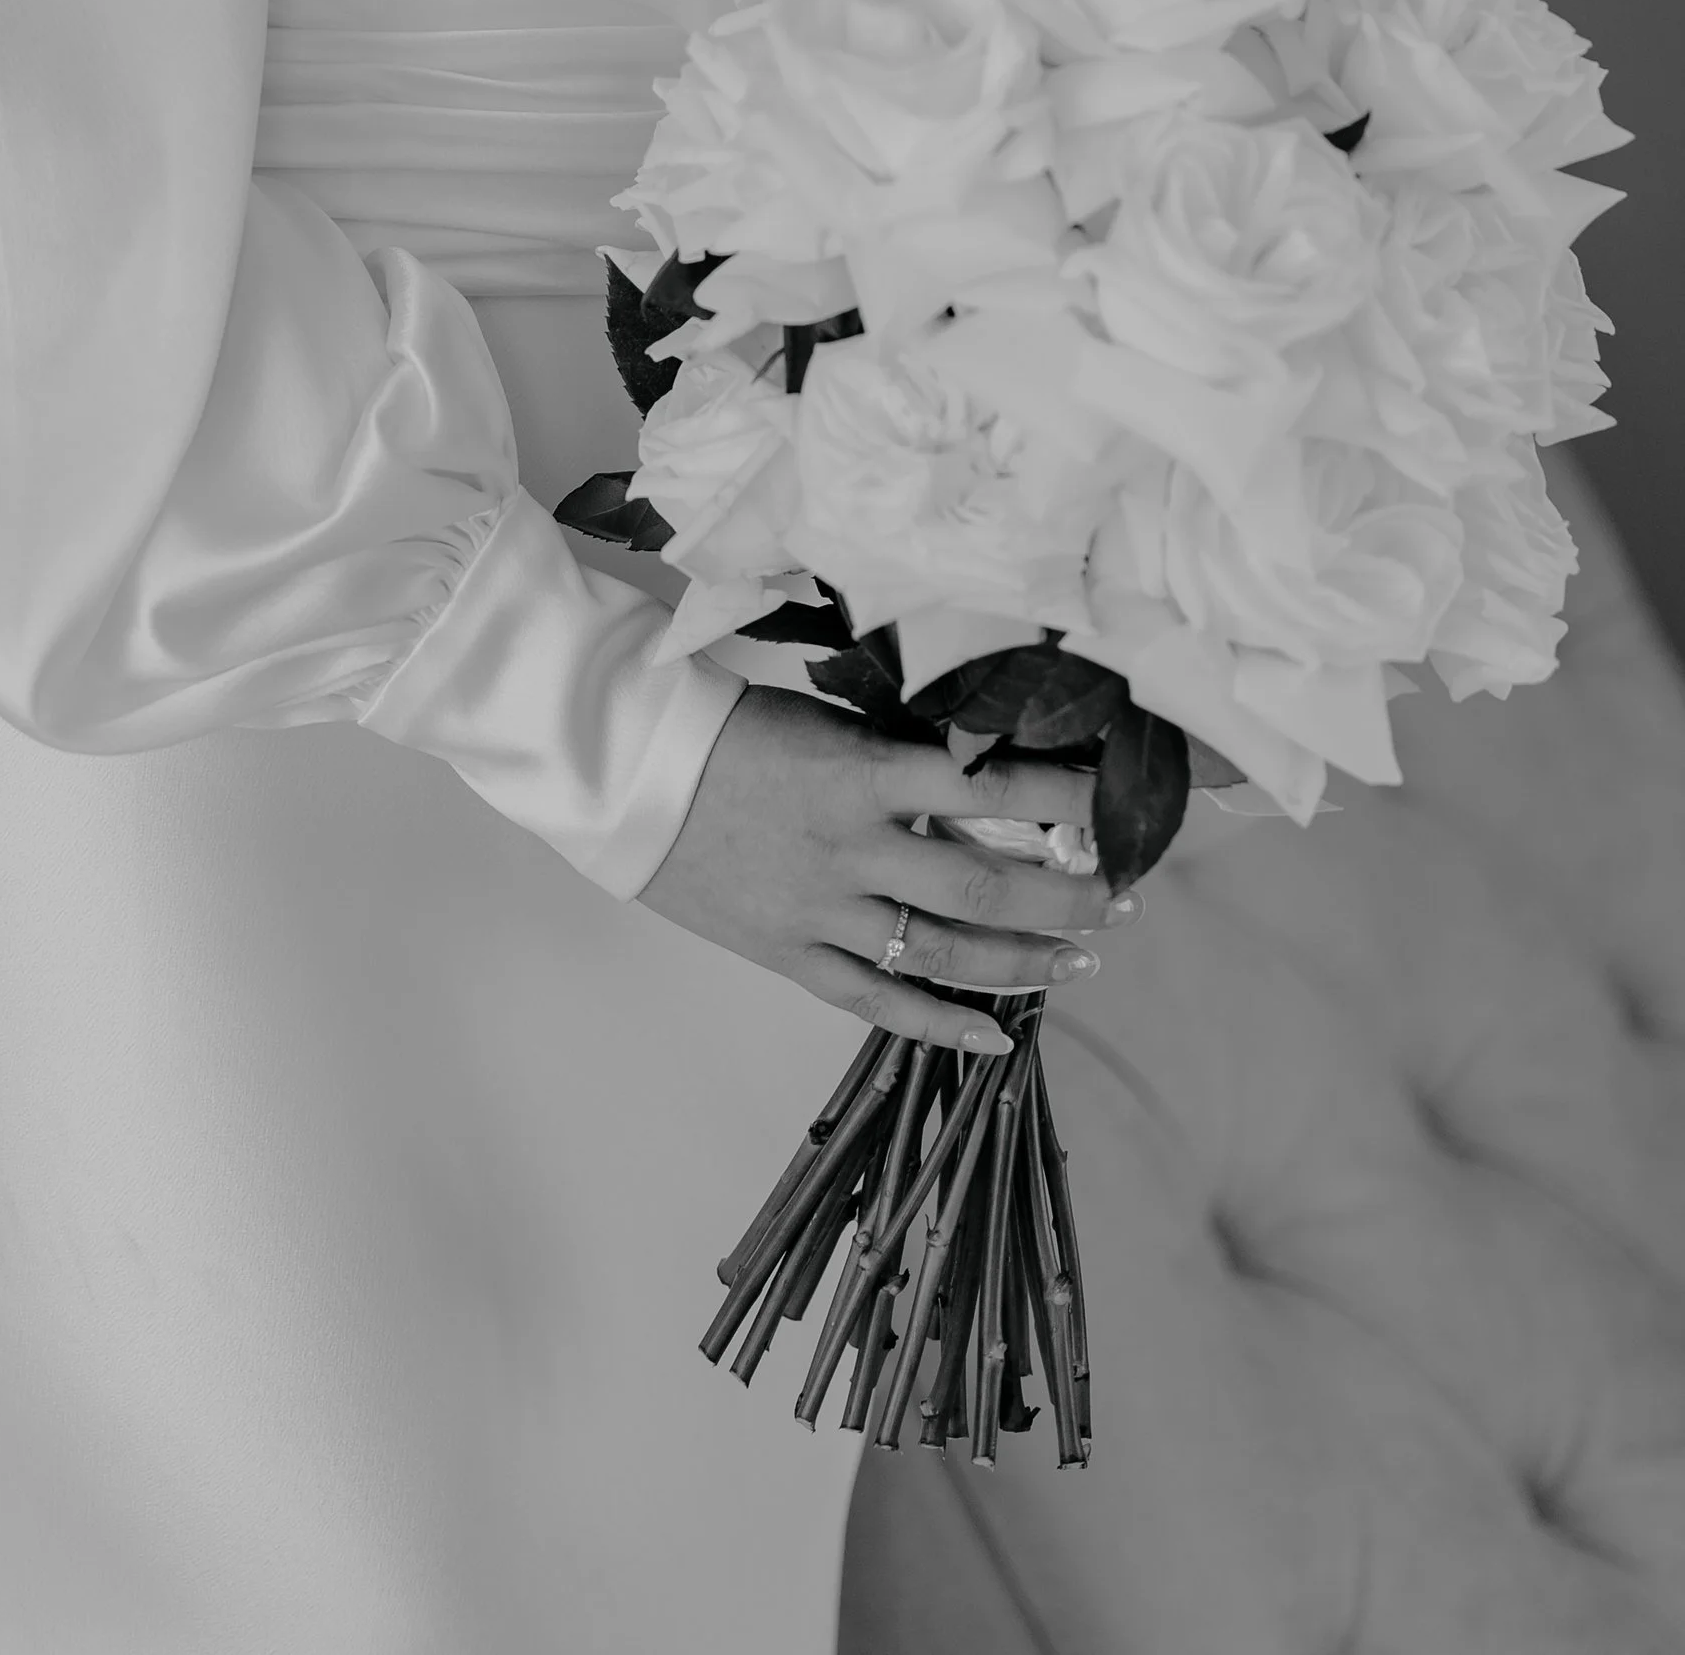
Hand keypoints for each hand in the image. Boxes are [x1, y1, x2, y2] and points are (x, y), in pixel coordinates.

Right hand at [636, 684, 1137, 1050]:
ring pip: (943, 955)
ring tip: (1084, 959)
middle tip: (1124, 895)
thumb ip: (901, 751)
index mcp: (861, 774)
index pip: (988, 786)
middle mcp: (852, 850)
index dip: (1062, 797)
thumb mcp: (827, 719)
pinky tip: (996, 1036)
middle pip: (984, 888)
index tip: (1116, 801)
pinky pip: (877, 1002)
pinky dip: (940, 1024)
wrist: (631, 775)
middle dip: (1068, 895)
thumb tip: (992, 767)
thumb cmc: (732, 729)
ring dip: (1025, 961)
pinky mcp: (791, 955)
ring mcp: (822, 912)